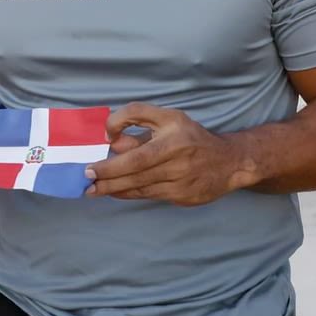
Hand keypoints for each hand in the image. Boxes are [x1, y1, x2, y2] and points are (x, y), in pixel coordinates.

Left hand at [85, 103, 249, 206]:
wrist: (230, 162)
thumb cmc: (192, 137)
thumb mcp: (168, 118)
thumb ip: (137, 119)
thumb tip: (110, 138)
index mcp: (174, 136)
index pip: (138, 152)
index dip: (113, 158)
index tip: (94, 162)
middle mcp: (178, 160)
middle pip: (135, 172)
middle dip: (108, 178)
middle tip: (86, 180)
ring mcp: (181, 181)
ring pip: (140, 187)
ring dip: (113, 189)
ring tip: (93, 190)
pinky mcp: (182, 197)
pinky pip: (149, 196)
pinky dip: (129, 194)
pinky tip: (115, 192)